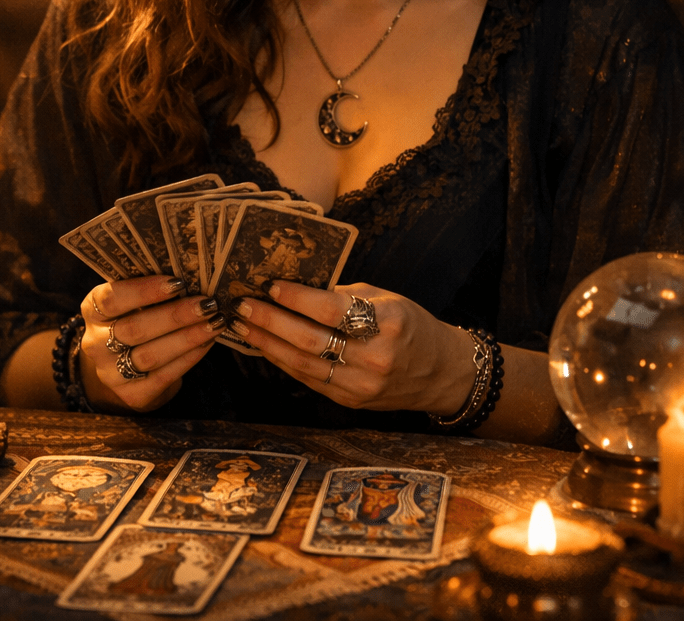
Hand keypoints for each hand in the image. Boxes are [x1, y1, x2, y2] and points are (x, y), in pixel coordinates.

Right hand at [79, 276, 224, 412]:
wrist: (126, 369)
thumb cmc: (136, 320)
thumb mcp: (133, 302)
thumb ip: (151, 289)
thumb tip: (191, 274)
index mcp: (92, 310)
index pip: (111, 299)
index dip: (144, 290)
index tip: (177, 282)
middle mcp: (95, 343)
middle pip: (135, 329)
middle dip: (175, 316)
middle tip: (206, 304)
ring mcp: (111, 373)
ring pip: (150, 355)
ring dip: (187, 337)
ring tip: (214, 323)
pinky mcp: (132, 396)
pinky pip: (163, 376)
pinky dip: (189, 358)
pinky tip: (207, 343)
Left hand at [226, 281, 475, 414]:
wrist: (440, 372)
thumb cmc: (409, 324)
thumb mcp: (384, 298)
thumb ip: (341, 295)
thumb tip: (294, 283)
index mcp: (387, 322)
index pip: (332, 310)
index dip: (297, 299)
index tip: (270, 285)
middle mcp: (375, 358)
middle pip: (311, 340)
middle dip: (271, 322)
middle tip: (242, 306)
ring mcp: (363, 385)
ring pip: (304, 364)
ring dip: (268, 344)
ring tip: (242, 325)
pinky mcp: (351, 402)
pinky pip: (309, 379)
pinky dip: (282, 361)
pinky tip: (264, 346)